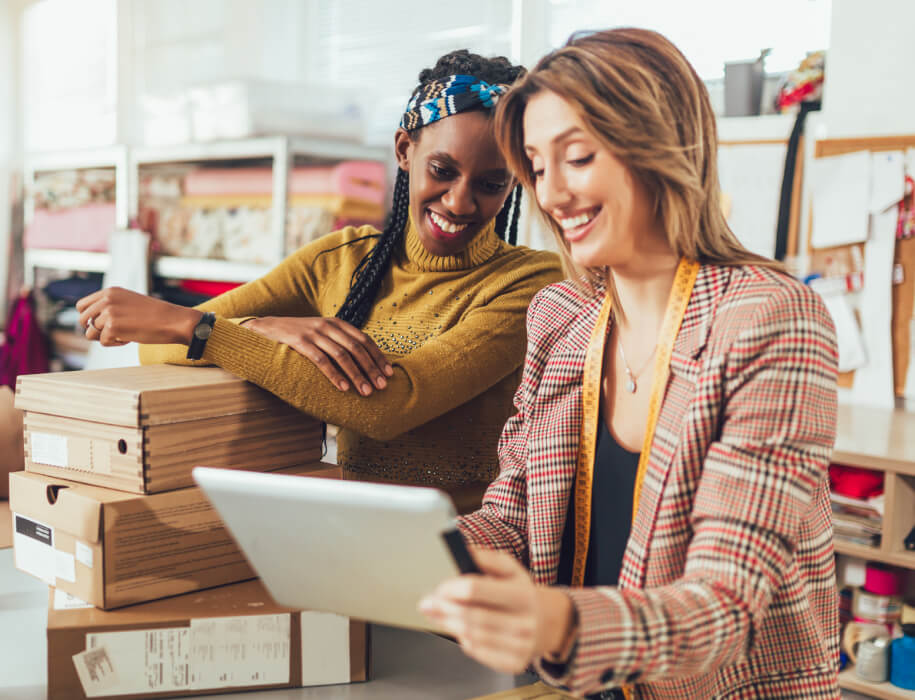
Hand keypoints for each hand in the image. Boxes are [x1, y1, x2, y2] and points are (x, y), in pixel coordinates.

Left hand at [76, 287, 201, 346]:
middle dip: (94, 330)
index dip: (89, 318)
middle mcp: (106, 299)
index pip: (82, 306)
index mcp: (110, 291)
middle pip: (82, 320)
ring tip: (124, 335)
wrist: (174, 321)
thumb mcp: (130, 303)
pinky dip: (116, 344)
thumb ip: (111, 307)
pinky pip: (103, 342)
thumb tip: (90, 323)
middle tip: (113, 333)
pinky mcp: (112, 326)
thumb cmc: (156, 315)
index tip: (102, 325)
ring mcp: (109, 312)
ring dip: (106, 338)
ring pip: (90, 333)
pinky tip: (130, 339)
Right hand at [243, 316, 392, 395]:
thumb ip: (340, 343)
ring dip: (356, 375)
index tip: (389, 373)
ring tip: (366, 391)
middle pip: (356, 348)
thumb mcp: (322, 334)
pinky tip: (343, 388)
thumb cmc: (299, 336)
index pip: (364, 340)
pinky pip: (321, 361)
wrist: (266, 328)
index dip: (378, 357)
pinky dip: (334, 375)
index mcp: (337, 323)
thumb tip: (364, 363)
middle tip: (381, 386)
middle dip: (371, 368)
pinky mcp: (300, 342)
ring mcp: (314, 333)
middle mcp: (328, 326)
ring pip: (342, 356)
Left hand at [419, 547, 576, 673]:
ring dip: (447, 624)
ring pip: (470, 636)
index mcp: (522, 595)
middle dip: (443, 608)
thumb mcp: (511, 569)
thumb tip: (463, 550)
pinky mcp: (513, 663)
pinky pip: (477, 652)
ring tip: (437, 614)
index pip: (475, 589)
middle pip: (470, 616)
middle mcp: (523, 622)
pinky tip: (459, 629)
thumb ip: (486, 558)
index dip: (451, 588)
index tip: (439, 587)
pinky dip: (463, 640)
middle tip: (427, 603)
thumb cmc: (523, 593)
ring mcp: (520, 646)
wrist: (551, 623)